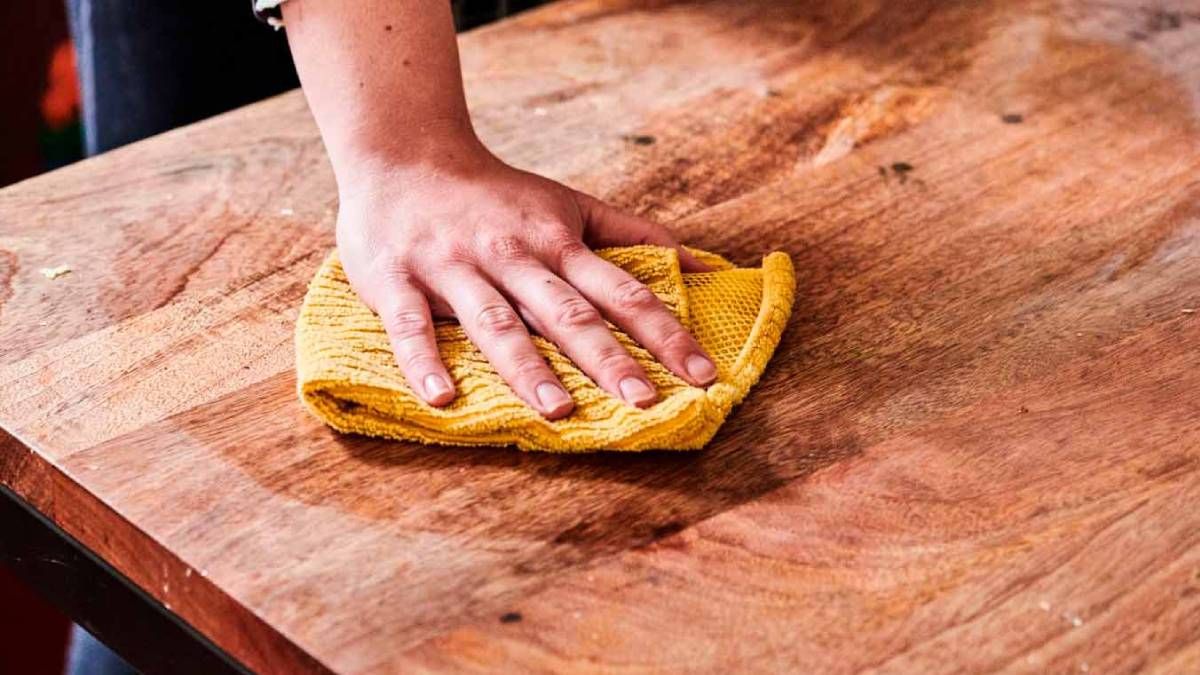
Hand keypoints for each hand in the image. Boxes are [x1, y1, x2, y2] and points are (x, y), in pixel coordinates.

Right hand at [335, 143, 716, 418]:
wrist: (402, 154)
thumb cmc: (497, 194)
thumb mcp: (569, 204)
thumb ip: (634, 233)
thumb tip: (707, 264)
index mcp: (556, 242)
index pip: (621, 292)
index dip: (665, 332)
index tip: (704, 374)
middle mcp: (512, 256)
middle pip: (566, 312)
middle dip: (608, 357)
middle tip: (645, 402)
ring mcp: (453, 267)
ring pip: (496, 321)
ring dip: (526, 366)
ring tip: (558, 411)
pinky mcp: (397, 278)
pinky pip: (411, 324)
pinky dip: (424, 360)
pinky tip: (442, 398)